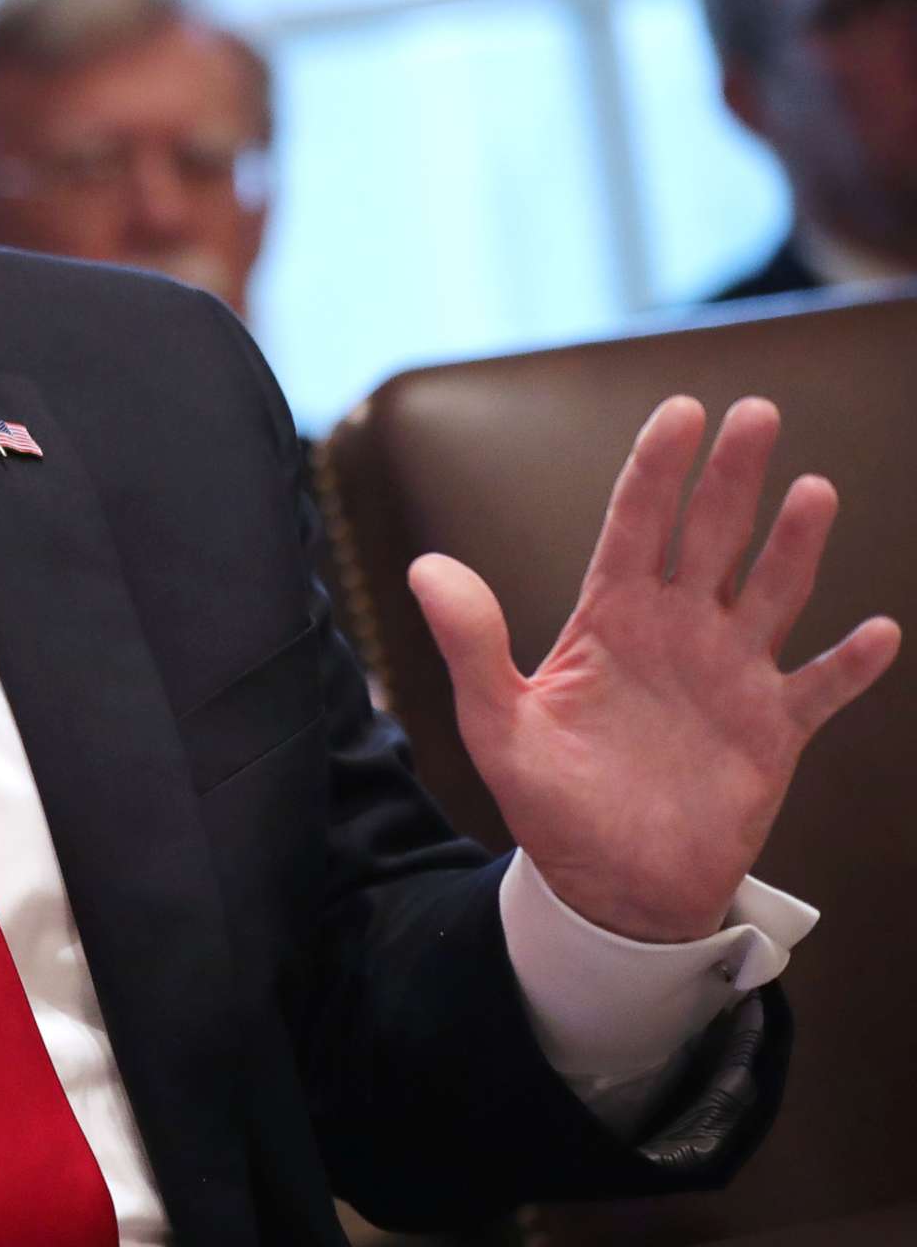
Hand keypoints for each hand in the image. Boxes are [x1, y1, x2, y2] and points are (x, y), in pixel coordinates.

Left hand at [409, 396, 899, 942]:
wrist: (608, 886)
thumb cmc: (549, 802)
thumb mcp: (496, 723)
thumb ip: (470, 644)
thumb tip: (424, 567)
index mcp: (610, 619)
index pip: (636, 526)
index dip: (657, 469)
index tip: (681, 411)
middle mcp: (677, 632)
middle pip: (711, 537)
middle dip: (731, 476)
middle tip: (756, 412)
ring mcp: (730, 676)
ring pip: (772, 592)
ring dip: (795, 544)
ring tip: (813, 490)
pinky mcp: (772, 732)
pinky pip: (819, 688)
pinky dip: (848, 664)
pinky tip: (876, 633)